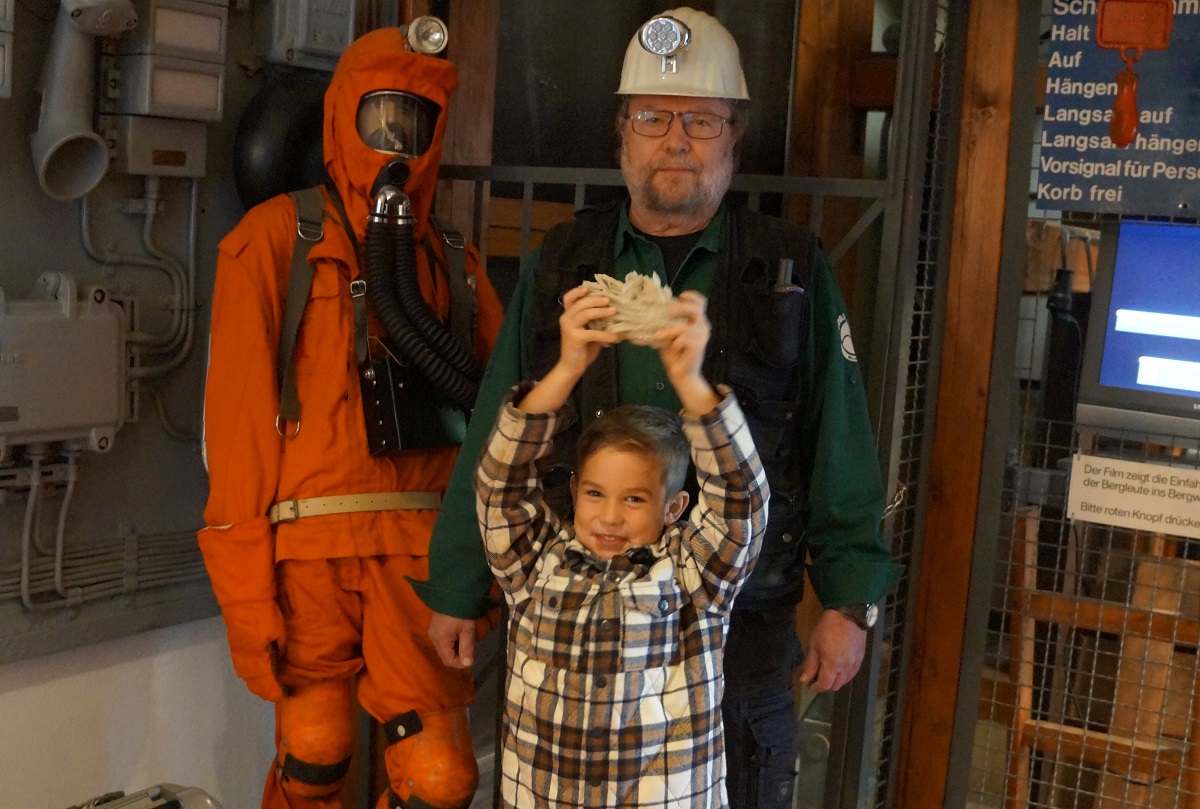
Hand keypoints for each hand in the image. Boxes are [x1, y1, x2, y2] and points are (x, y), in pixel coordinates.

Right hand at [221, 600, 286, 701]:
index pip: (265, 680)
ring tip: (264, 688)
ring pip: (245, 674)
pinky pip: (240, 666)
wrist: (244, 600)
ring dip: (254, 683)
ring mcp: (237, 652)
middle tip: (273, 695)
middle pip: (253, 680)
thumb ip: (278, 648)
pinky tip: (253, 674)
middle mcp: (245, 659)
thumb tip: (278, 658)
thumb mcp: (279, 633)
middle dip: (263, 690)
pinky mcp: (234, 645)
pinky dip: (248, 674)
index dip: (272, 690)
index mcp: (257, 657)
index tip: (280, 697)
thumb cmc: (267, 615)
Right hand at [429, 612, 478, 668]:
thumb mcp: (467, 629)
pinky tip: (463, 632)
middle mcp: (434, 637)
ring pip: (446, 646)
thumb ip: (467, 648)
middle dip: (459, 654)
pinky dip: (454, 639)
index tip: (472, 657)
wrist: (452, 589)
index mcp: (440, 640)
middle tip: (471, 647)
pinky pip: (445, 638)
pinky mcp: (437, 624)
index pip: (448, 660)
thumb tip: (467, 664)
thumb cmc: (461, 610)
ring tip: (468, 639)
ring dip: (458, 646)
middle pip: (446, 654)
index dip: (460, 663)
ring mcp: (434, 630)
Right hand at [554, 285, 619, 378]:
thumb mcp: (588, 330)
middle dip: (596, 300)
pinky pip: (592, 333)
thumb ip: (594, 321)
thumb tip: (612, 311)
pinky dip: (605, 334)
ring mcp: (569, 328)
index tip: (589, 288)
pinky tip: (615, 337)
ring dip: (601, 311)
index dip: (577, 292)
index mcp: (568, 315)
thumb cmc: (582, 348)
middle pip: (580, 303)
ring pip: (585, 314)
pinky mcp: (575, 338)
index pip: (568, 298)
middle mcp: (566, 319)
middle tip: (609, 300)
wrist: (571, 366)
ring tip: (613, 311)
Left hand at [655, 292, 716, 414]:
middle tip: (667, 310)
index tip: (681, 295)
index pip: (701, 303)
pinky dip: (675, 342)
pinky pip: (684, 338)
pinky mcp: (699, 346)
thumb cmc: (673, 353)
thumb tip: (649, 307)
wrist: (680, 373)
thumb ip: (664, 321)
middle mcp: (703, 326)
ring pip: (685, 327)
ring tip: (659, 335)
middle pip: (696, 309)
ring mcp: (702, 337)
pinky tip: (673, 347)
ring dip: (670, 331)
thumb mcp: (667, 333)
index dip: (692, 297)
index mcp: (697, 321)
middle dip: (681, 308)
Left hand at [797, 609, 866, 692]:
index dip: (816, 687)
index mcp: (832, 666)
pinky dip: (844, 676)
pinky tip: (839, 670)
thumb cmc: (827, 629)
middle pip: (836, 686)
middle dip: (826, 686)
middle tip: (818, 679)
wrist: (848, 615)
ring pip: (845, 681)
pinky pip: (852, 674)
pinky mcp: (861, 659)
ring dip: (836, 681)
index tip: (810, 685)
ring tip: (828, 675)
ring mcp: (855, 664)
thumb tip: (805, 680)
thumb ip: (810, 665)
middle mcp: (845, 669)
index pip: (825, 685)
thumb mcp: (814, 645)